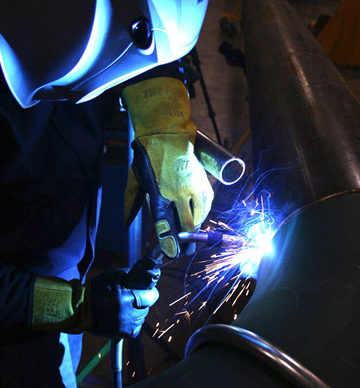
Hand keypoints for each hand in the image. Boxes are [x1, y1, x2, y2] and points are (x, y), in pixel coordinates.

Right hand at [89, 268, 158, 338]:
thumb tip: (150, 277)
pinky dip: (132, 323)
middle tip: (132, 298)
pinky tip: (124, 316)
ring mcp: (124, 326)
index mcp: (126, 298)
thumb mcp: (116, 275)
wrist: (81, 307)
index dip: (151, 292)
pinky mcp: (120, 334)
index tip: (148, 290)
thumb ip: (134, 276)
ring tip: (126, 307)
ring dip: (137, 313)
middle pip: (147, 308)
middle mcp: (127, 314)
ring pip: (141, 319)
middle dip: (142, 302)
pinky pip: (134, 329)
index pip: (152, 296)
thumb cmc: (99, 287)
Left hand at [123, 77, 213, 258]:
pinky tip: (200, 214)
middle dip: (188, 241)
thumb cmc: (149, 156)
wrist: (167, 133)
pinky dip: (204, 211)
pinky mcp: (204, 180)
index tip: (174, 254)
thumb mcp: (136, 180)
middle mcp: (180, 193)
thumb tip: (125, 221)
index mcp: (161, 193)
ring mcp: (194, 187)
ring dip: (196, 225)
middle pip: (188, 224)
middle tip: (186, 249)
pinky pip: (208, 202)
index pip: (167, 225)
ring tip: (192, 232)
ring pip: (200, 214)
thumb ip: (131, 202)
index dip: (170, 242)